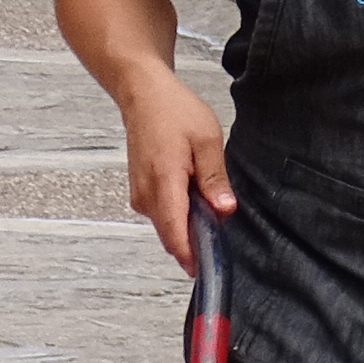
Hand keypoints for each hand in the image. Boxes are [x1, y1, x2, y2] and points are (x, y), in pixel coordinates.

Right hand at [115, 62, 236, 269]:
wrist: (141, 92)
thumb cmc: (173, 110)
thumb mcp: (207, 138)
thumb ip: (215, 177)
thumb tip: (224, 211)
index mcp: (164, 180)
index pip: (175, 233)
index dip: (192, 257)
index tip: (209, 270)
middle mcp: (146, 192)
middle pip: (172, 236)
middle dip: (196, 239)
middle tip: (218, 218)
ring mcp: (139, 193)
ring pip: (167, 227)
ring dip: (188, 225)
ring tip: (205, 195)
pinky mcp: (139, 191)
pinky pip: (161, 215)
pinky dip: (178, 214)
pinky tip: (190, 192)